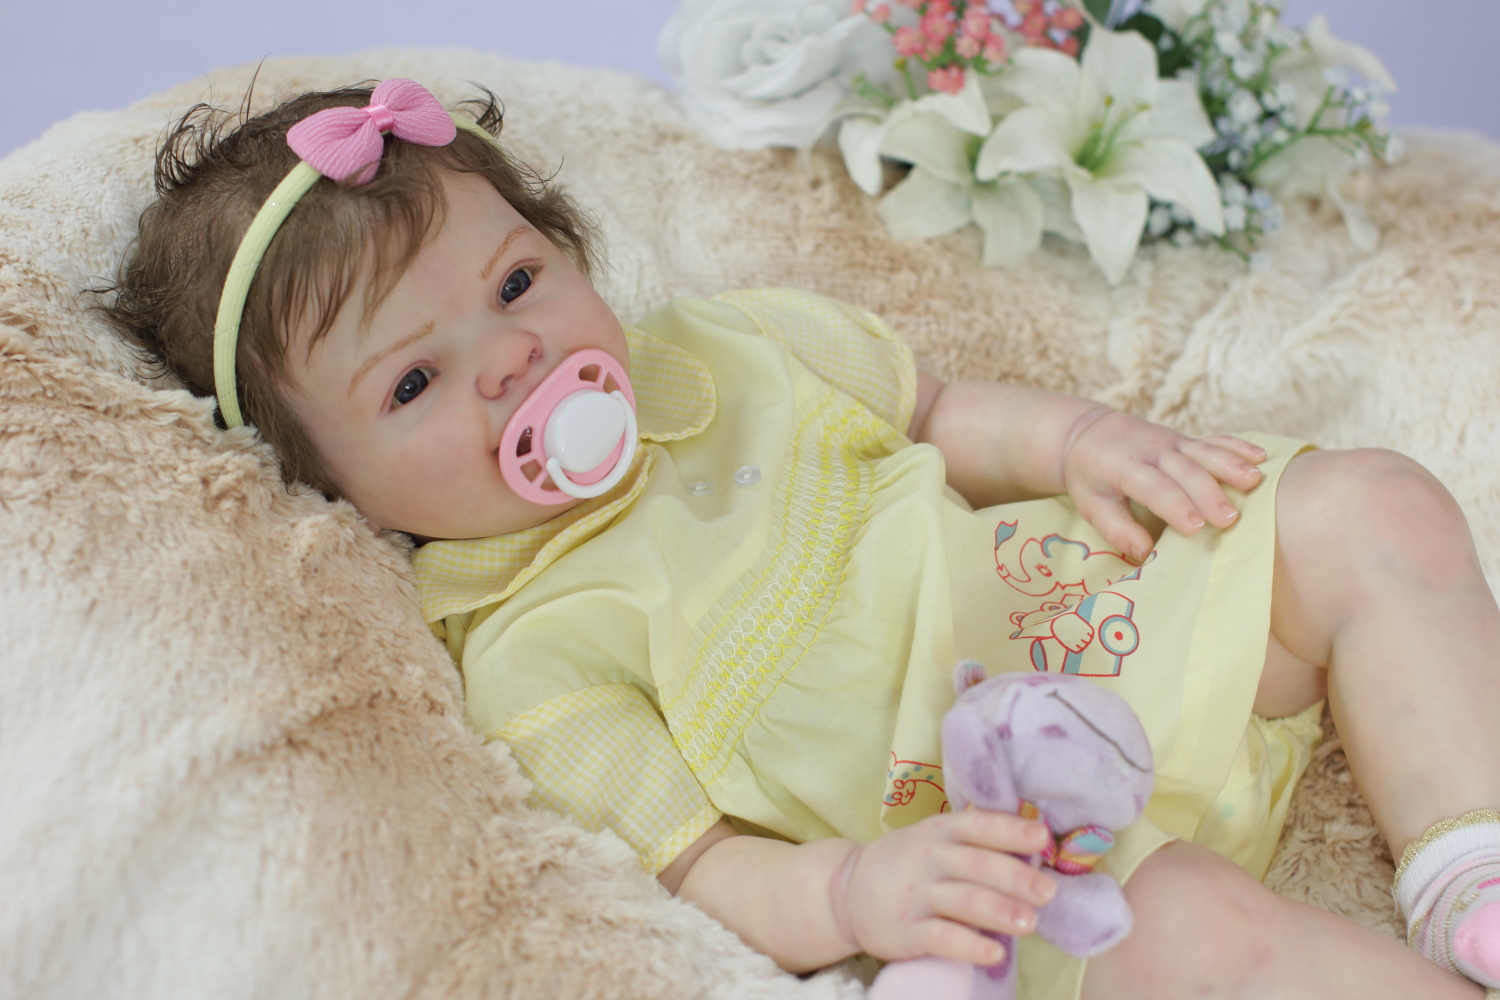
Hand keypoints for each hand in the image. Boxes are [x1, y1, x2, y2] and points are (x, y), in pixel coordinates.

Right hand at [829, 809, 1055, 966]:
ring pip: (963, 900)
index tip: (1042, 837)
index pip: (978, 825)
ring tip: (1028, 923)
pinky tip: (994, 953)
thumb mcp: (933, 838)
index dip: (1011, 830)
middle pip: (976, 864)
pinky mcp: (907, 931)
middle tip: (1047, 892)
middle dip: (1015, 877)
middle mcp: (929, 858)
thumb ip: (976, 841)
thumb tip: (1038, 845)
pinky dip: (970, 946)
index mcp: (941, 831)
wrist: (847, 891)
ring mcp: (917, 895)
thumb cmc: (909, 863)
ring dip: (999, 910)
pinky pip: (942, 938)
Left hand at [1061, 410, 1266, 560]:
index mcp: (1124, 467)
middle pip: (1185, 471)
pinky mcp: (1185, 438)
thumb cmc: (1090, 475)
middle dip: (1209, 493)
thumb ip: (1116, 528)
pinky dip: (1237, 446)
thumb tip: (1143, 553)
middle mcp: (1152, 450)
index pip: (1154, 487)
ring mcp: (1171, 441)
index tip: (1196, 527)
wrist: (1087, 431)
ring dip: (1231, 465)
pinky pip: (1214, 440)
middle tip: (1231, 518)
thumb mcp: (1091, 503)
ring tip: (1255, 482)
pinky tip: (1261, 457)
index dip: (1176, 506)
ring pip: (1204, 451)